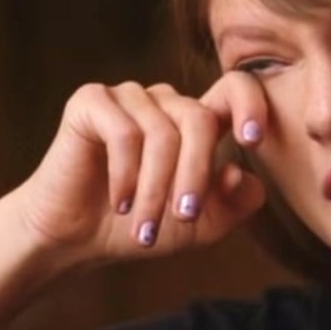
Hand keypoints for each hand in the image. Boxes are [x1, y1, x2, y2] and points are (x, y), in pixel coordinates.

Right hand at [9, 73, 268, 268]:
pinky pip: (124, 133)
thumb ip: (234, 204)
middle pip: (199, 120)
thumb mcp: (202, 226)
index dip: (251, 104)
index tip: (253, 141)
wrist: (77, 240)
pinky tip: (120, 202)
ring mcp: (129, 97)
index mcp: (199, 122)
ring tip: (144, 227)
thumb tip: (240, 172)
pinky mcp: (92, 101)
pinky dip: (126, 175)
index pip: (235, 89)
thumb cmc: (143, 226)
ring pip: (162, 133)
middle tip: (183, 218)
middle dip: (194, 175)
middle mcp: (166, 102)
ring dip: (156, 188)